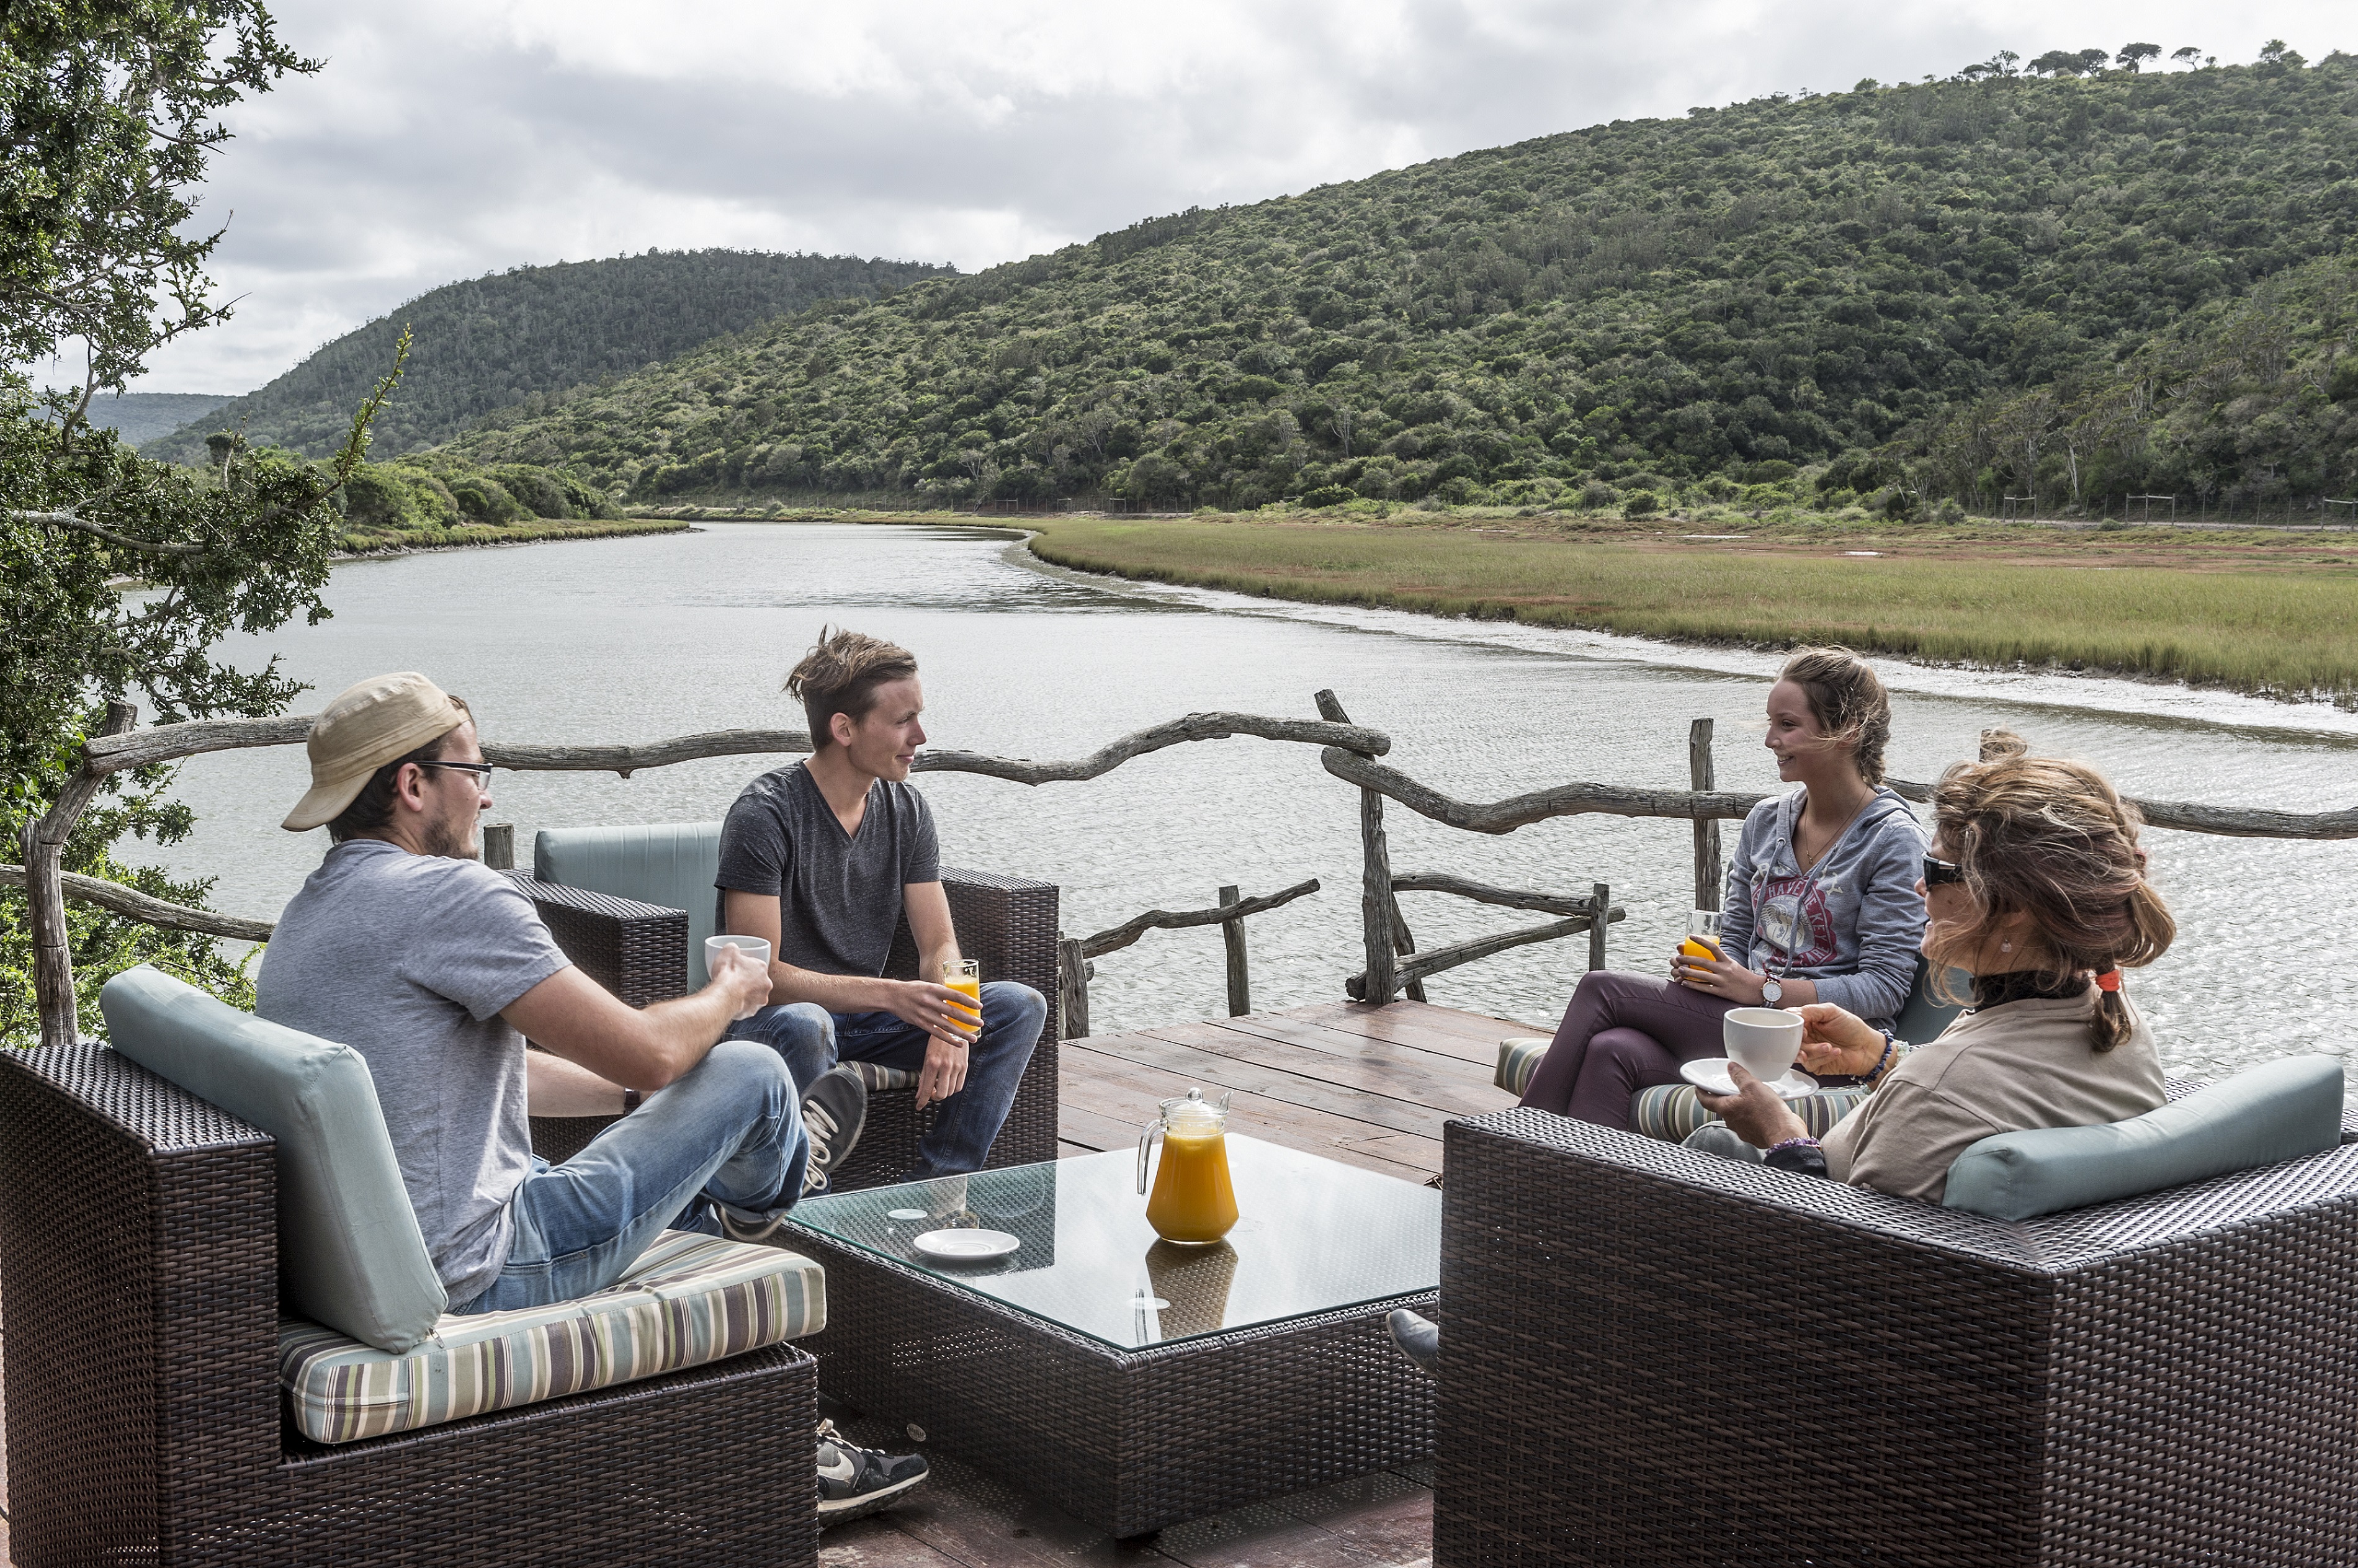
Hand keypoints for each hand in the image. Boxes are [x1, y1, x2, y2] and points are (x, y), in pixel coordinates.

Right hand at [706, 943, 771, 1021]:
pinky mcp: (753, 1010)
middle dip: (747, 981)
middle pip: (757, 980)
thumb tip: (732, 947)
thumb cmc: (727, 975)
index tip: (737, 969)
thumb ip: (733, 947)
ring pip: (754, 995)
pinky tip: (732, 1002)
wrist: (724, 997)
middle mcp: (765, 983)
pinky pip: (748, 1007)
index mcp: (761, 967)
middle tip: (734, 981)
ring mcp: (761, 998)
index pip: (756, 965)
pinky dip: (741, 1005)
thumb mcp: (728, 951)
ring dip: (746, 994)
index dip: (745, 966)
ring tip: (732, 993)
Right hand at [883, 979, 982, 1052]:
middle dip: (969, 1019)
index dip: (969, 1001)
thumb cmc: (914, 989)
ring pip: (947, 1026)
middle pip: (953, 1012)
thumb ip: (942, 992)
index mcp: (934, 989)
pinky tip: (958, 1043)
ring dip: (962, 1033)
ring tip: (973, 1038)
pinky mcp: (919, 1023)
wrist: (893, 995)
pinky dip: (948, 1039)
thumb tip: (959, 998)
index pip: (956, 995)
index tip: (980, 1007)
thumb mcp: (929, 986)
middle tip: (981, 1023)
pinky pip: (936, 1033)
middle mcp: (930, 1001)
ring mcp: (924, 1013)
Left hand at [914, 1033, 970, 1109]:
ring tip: (939, 1084)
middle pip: (942, 1095)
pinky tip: (948, 1082)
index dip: (923, 1101)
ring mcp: (957, 1067)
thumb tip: (919, 1095)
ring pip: (951, 1091)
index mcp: (933, 1063)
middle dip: (935, 1097)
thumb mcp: (926, 1058)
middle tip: (932, 1093)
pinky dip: (953, 1088)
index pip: (928, 1089)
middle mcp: (945, 1066)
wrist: (953, 1028)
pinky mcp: (964, 1066)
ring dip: (944, 1092)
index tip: (919, 1107)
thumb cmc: (937, 1042)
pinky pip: (959, 1085)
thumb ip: (923, 1078)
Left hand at [1669, 939, 1767, 1003]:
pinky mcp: (1723, 992)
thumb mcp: (1734, 965)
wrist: (1758, 990)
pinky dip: (1694, 986)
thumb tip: (1708, 956)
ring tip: (1678, 969)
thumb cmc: (1744, 977)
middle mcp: (1725, 969)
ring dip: (1688, 972)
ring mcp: (1723, 981)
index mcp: (1728, 961)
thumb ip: (1722, 961)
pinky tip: (1684, 983)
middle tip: (1677, 957)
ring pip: (1702, 975)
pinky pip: (1705, 988)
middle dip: (1688, 959)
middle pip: (1703, 962)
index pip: (1713, 947)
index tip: (1690, 936)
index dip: (1701, 941)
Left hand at [1694, 1063, 1810, 1147]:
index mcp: (1726, 1109)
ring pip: (1737, 1115)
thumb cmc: (1768, 1113)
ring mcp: (1743, 1131)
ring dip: (1740, 1106)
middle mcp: (1732, 1122)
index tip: (1699, 1087)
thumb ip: (1740, 1076)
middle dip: (1725, 1097)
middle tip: (1729, 1087)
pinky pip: (1750, 1123)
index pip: (1705, 1100)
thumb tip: (1732, 1068)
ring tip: (1750, 1096)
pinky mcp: (1755, 1135)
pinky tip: (1762, 1109)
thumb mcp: (1752, 1086)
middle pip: (1722, 1107)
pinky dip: (1753, 1115)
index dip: (1701, 1091)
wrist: (1785, 1135)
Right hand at [1795, 1002, 1885, 1077]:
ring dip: (1813, 1051)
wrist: (1868, 1048)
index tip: (1801, 1028)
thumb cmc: (1853, 1028)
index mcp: (1807, 1021)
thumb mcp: (1832, 1011)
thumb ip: (1810, 1010)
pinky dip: (1823, 1058)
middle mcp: (1806, 1037)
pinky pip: (1810, 1064)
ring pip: (1798, 1054)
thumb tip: (1792, 1015)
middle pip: (1789, 1040)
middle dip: (1798, 1041)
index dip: (1790, 1026)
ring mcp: (1809, 1051)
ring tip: (1828, 1046)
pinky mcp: (1815, 1065)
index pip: (1788, 1023)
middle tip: (1808, 1037)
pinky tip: (1835, 1052)